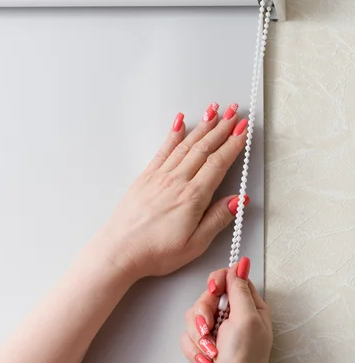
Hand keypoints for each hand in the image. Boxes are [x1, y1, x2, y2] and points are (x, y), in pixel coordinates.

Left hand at [95, 102, 248, 279]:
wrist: (120, 251)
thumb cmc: (155, 252)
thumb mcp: (195, 245)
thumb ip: (218, 219)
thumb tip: (238, 200)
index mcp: (192, 197)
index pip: (218, 163)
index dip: (233, 144)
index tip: (243, 130)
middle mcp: (176, 181)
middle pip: (204, 148)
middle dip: (222, 128)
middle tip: (234, 112)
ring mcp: (159, 176)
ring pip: (185, 145)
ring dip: (202, 126)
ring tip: (214, 110)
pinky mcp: (145, 177)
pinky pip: (163, 150)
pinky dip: (173, 134)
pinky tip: (180, 123)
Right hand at [180, 257, 271, 362]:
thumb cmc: (245, 360)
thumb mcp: (247, 319)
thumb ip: (240, 289)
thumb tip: (241, 264)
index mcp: (249, 306)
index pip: (229, 279)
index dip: (217, 282)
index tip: (214, 292)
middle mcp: (233, 316)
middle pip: (207, 297)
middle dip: (204, 314)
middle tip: (209, 328)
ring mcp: (216, 330)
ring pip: (193, 315)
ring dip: (198, 335)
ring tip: (210, 351)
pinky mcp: (202, 344)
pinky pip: (187, 335)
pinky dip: (194, 349)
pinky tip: (207, 360)